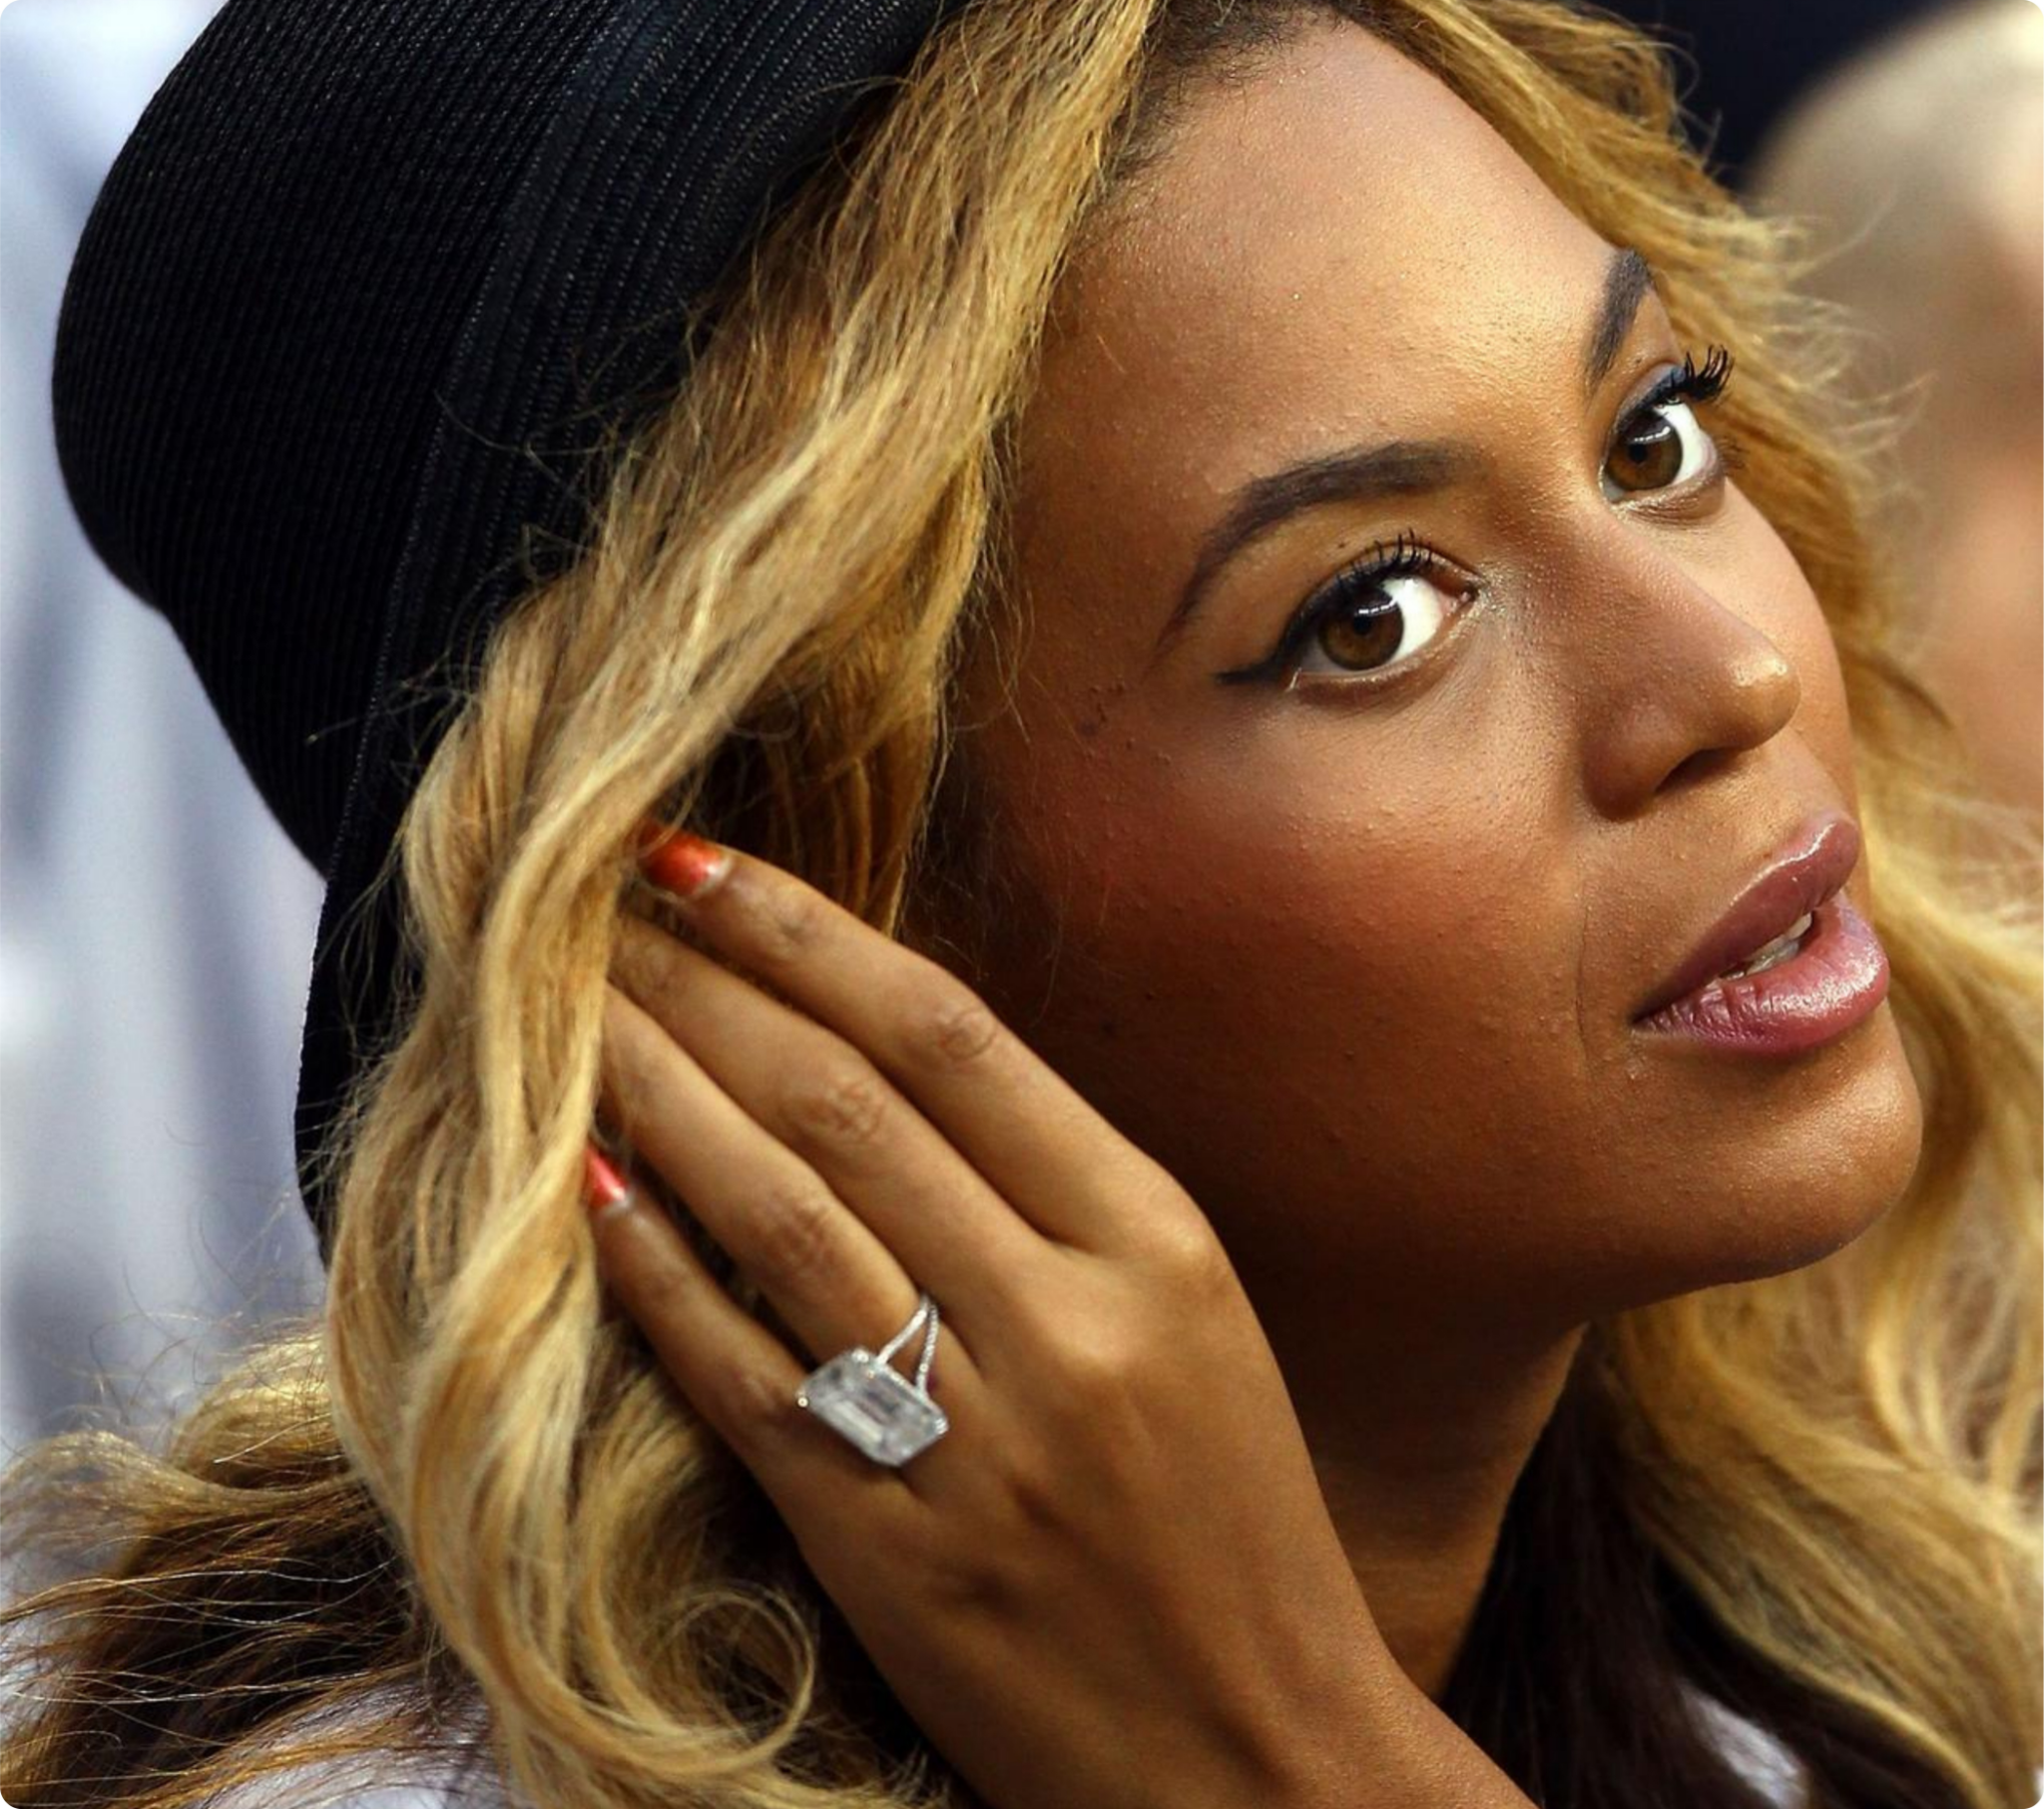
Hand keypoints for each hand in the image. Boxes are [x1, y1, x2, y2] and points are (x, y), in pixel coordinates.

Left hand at [588, 826, 1520, 1808]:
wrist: (1260, 1758)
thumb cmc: (1229, 1525)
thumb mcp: (1190, 1318)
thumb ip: (1056, 1194)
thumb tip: (881, 1061)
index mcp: (1158, 1241)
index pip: (952, 1036)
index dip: (806, 934)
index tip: (701, 865)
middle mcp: (1069, 1319)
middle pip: (845, 1101)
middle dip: (702, 985)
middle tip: (592, 910)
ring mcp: (976, 1438)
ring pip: (781, 1216)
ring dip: (657, 1095)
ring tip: (565, 1013)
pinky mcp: (887, 1551)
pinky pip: (741, 1375)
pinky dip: (655, 1272)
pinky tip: (582, 1186)